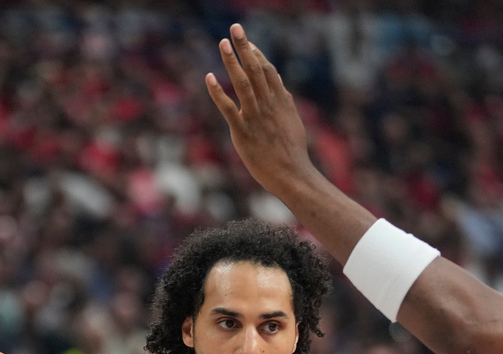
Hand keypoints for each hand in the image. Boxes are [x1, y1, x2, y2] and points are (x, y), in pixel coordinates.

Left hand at [206, 23, 315, 197]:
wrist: (292, 175)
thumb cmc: (292, 153)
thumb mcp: (293, 123)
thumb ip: (285, 105)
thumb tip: (282, 92)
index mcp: (281, 102)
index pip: (268, 71)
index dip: (257, 54)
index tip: (247, 41)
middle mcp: (269, 105)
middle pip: (256, 69)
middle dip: (245, 47)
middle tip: (235, 28)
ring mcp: (256, 117)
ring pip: (243, 83)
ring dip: (232, 61)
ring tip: (223, 43)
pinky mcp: (243, 132)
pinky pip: (228, 108)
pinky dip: (217, 92)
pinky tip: (209, 78)